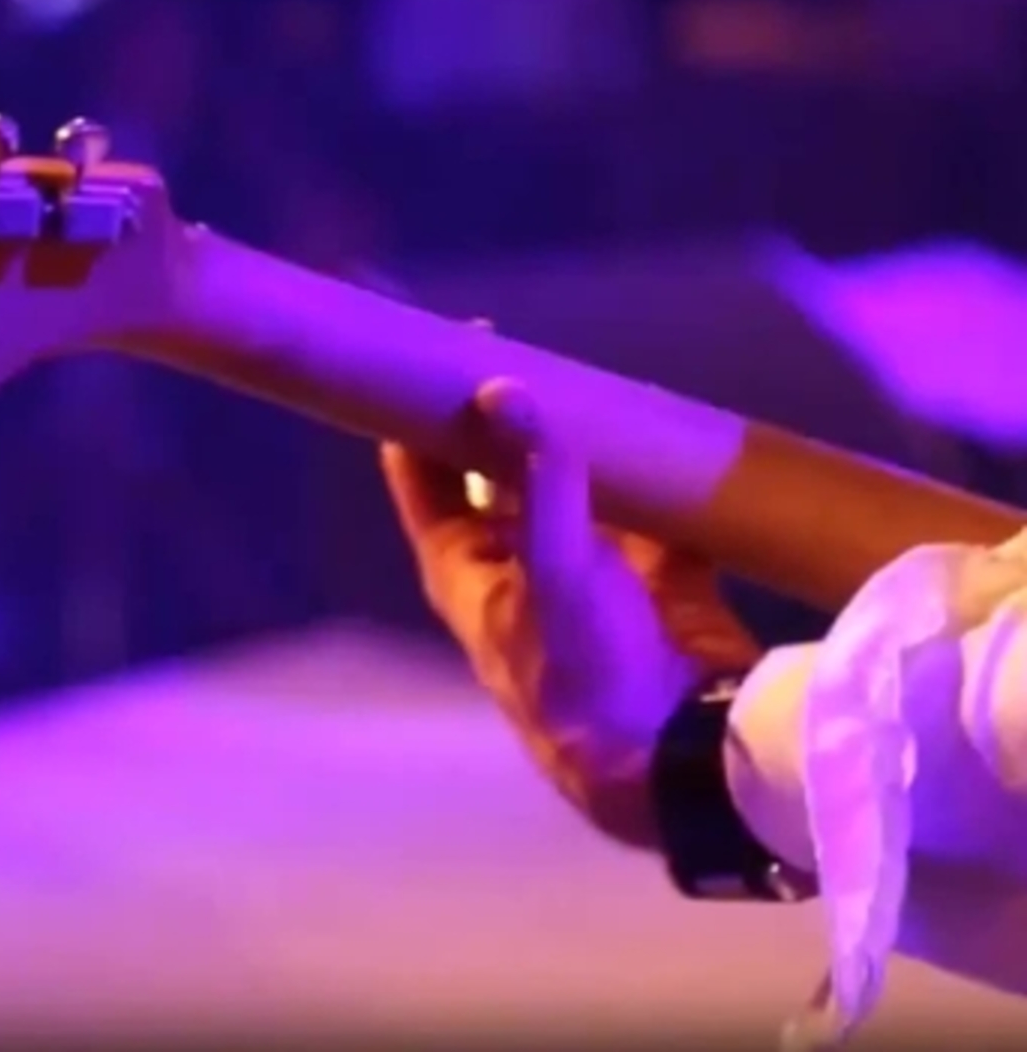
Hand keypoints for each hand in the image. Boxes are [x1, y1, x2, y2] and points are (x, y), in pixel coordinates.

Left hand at [381, 378, 761, 848]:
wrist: (678, 757)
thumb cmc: (587, 675)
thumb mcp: (554, 570)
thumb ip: (537, 483)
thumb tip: (506, 389)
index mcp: (463, 566)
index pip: (421, 470)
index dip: (420, 408)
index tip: (435, 342)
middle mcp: (514, 562)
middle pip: (495, 466)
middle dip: (508, 410)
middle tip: (520, 343)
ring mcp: (584, 569)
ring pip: (573, 481)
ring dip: (582, 436)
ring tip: (592, 373)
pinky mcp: (654, 578)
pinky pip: (651, 506)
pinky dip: (658, 472)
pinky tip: (667, 427)